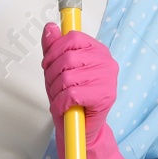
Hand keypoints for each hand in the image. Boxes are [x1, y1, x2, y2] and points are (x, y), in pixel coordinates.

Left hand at [41, 22, 134, 158]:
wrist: (80, 130)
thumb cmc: (70, 99)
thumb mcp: (57, 70)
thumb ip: (53, 48)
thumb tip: (50, 28)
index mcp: (97, 50)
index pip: (72, 38)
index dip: (54, 51)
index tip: (49, 65)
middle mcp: (107, 61)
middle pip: (67, 58)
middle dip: (52, 75)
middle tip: (54, 88)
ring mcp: (108, 79)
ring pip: (68, 76)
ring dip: (56, 91)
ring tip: (60, 99)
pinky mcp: (106, 96)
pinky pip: (72, 93)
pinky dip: (61, 103)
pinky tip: (65, 108)